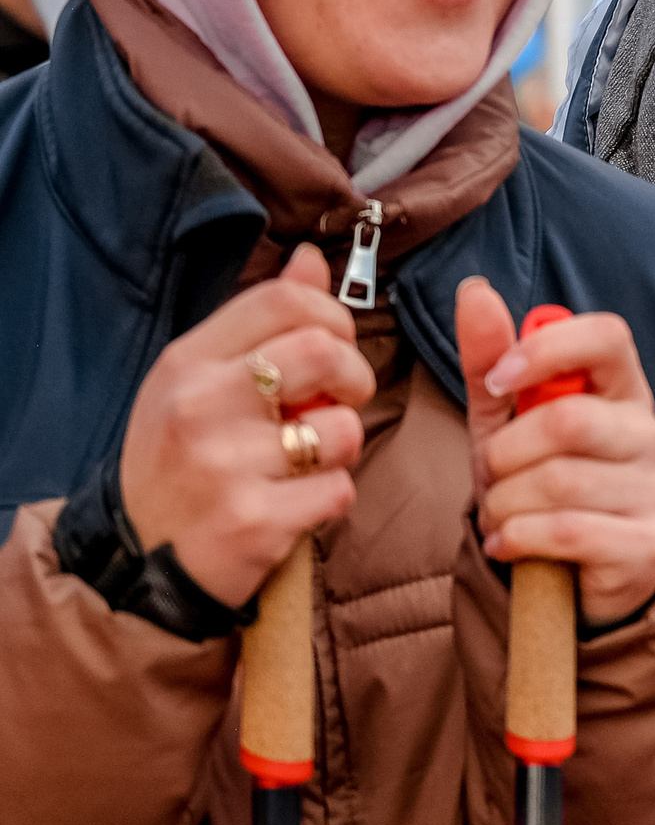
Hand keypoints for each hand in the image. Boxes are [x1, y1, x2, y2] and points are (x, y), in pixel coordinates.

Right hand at [118, 244, 374, 607]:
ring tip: (302, 463)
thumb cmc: (178, 462)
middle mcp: (200, 405)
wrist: (131, 566)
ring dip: (339, 448)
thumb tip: (311, 259)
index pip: (283, 298)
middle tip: (335, 402)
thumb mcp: (200, 381)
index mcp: (188, 361)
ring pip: (342, 428)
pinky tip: (293, 507)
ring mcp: (224, 465)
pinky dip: (330, 500)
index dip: (333, 314)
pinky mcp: (251, 522)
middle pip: (324, 351)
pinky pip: (339, 491)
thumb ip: (262, 322)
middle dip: (354, 376)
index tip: (336, 344)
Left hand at [462, 280, 654, 628]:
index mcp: (624, 392)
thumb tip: (475, 291)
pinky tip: (511, 544)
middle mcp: (653, 435)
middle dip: (504, 456)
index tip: (498, 383)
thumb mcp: (505, 422)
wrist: (568, 579)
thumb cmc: (538, 489)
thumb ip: (491, 358)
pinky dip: (517, 538)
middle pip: (568, 420)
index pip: (607, 337)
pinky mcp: (648, 547)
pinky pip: (566, 531)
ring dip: (503, 505)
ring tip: (502, 517)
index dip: (547, 349)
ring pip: (557, 482)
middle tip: (491, 478)